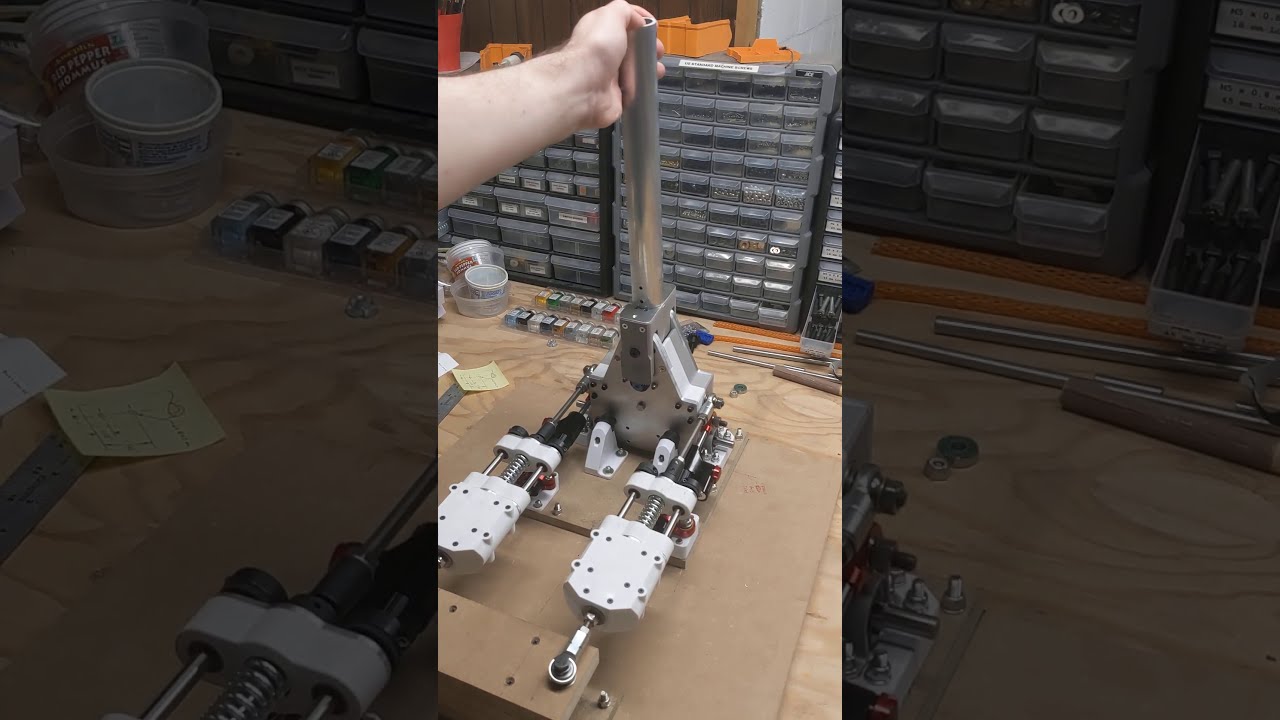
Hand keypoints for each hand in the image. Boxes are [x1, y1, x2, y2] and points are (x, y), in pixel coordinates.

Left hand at [564, 0, 665, 127]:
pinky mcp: (614, 95)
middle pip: (630, 46)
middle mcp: (602, 51)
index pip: (621, 21)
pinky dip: (642, 88)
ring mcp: (608, 75)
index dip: (639, 21)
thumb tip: (637, 20)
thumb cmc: (596, 50)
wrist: (584, 89)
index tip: (653, 26)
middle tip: (657, 51)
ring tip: (657, 70)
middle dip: (648, 47)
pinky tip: (649, 84)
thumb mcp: (611, 16)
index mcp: (599, 29)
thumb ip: (625, 11)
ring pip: (634, 69)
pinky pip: (632, 90)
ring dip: (648, 68)